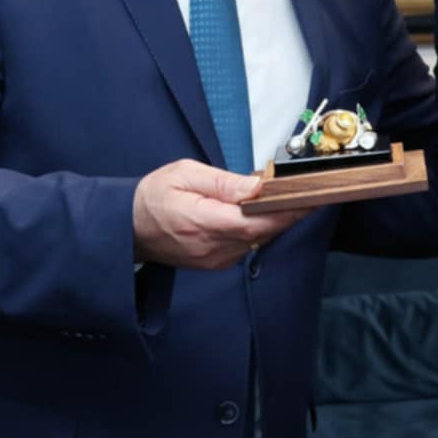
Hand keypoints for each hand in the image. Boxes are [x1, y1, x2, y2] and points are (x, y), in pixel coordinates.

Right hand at [132, 159, 304, 268]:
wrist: (127, 227)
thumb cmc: (153, 197)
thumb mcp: (186, 174)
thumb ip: (225, 183)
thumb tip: (258, 186)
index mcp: (203, 222)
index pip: (256, 221)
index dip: (287, 211)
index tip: (309, 197)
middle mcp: (212, 248)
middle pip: (263, 232)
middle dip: (288, 213)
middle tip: (310, 193)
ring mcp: (215, 260)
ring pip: (258, 240)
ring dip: (274, 221)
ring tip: (287, 198)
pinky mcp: (215, 263)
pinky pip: (246, 246)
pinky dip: (258, 229)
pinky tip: (261, 213)